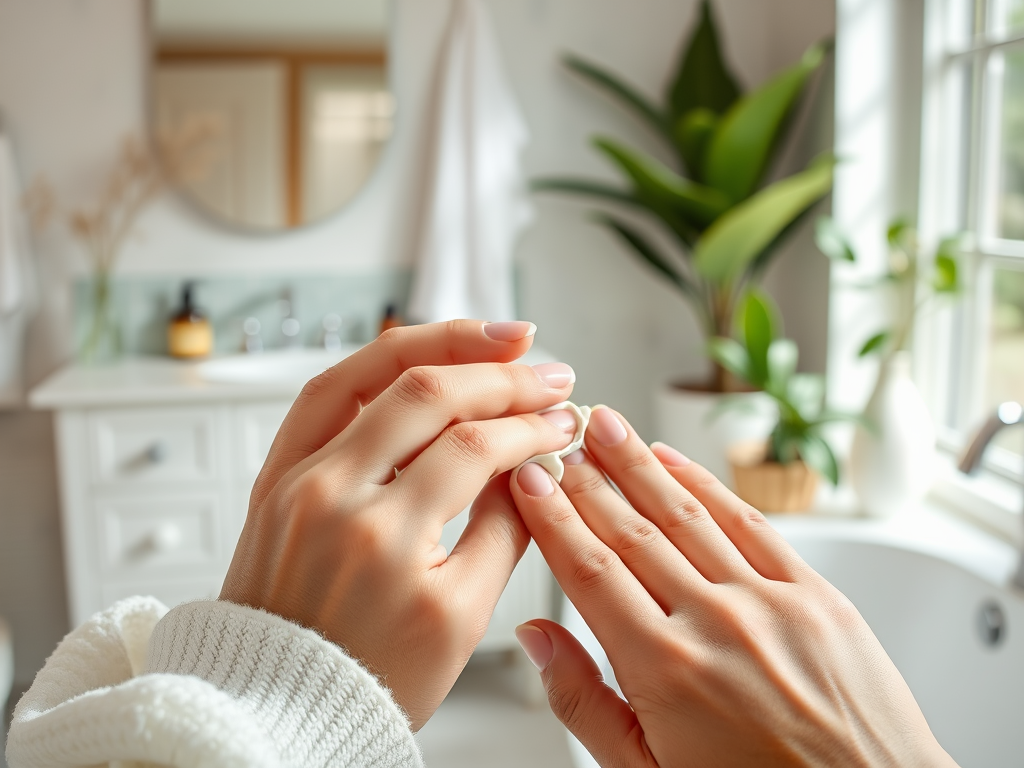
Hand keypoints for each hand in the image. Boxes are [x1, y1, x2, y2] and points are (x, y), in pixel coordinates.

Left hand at [221, 320, 579, 728]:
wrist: (281, 707)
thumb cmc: (371, 678)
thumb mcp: (462, 619)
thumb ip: (505, 531)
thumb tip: (533, 465)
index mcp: (386, 539)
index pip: (476, 448)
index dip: (532, 427)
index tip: (565, 424)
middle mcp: (333, 495)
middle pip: (429, 395)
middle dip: (503, 375)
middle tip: (551, 374)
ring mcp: (296, 478)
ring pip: (373, 374)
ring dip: (444, 344)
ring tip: (500, 338)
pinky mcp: (277, 474)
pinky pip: (326, 393)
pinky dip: (376, 363)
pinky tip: (422, 353)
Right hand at [510, 406, 957, 767]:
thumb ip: (585, 702)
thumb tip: (538, 638)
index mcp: (665, 669)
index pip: (588, 569)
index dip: (551, 517)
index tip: (529, 480)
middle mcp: (716, 623)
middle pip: (631, 530)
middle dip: (587, 479)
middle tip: (558, 441)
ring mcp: (770, 602)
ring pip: (686, 513)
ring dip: (639, 463)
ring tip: (606, 426)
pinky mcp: (817, 595)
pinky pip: (750, 522)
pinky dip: (707, 485)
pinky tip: (676, 461)